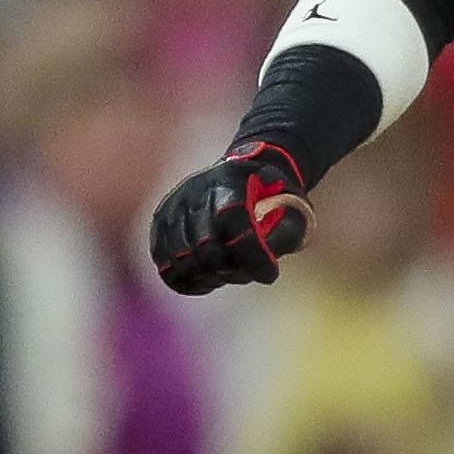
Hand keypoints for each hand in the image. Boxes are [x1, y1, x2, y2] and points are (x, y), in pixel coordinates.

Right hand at [148, 142, 312, 293]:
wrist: (245, 172)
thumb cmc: (274, 197)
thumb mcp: (293, 209)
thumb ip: (284, 237)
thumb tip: (264, 272)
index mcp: (231, 179)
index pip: (233, 223)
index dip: (252, 257)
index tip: (269, 273)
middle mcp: (196, 190)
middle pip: (206, 247)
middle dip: (231, 270)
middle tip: (246, 272)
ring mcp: (174, 206)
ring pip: (182, 259)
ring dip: (209, 277)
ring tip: (228, 274)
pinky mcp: (161, 222)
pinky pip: (165, 264)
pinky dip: (186, 280)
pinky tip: (207, 280)